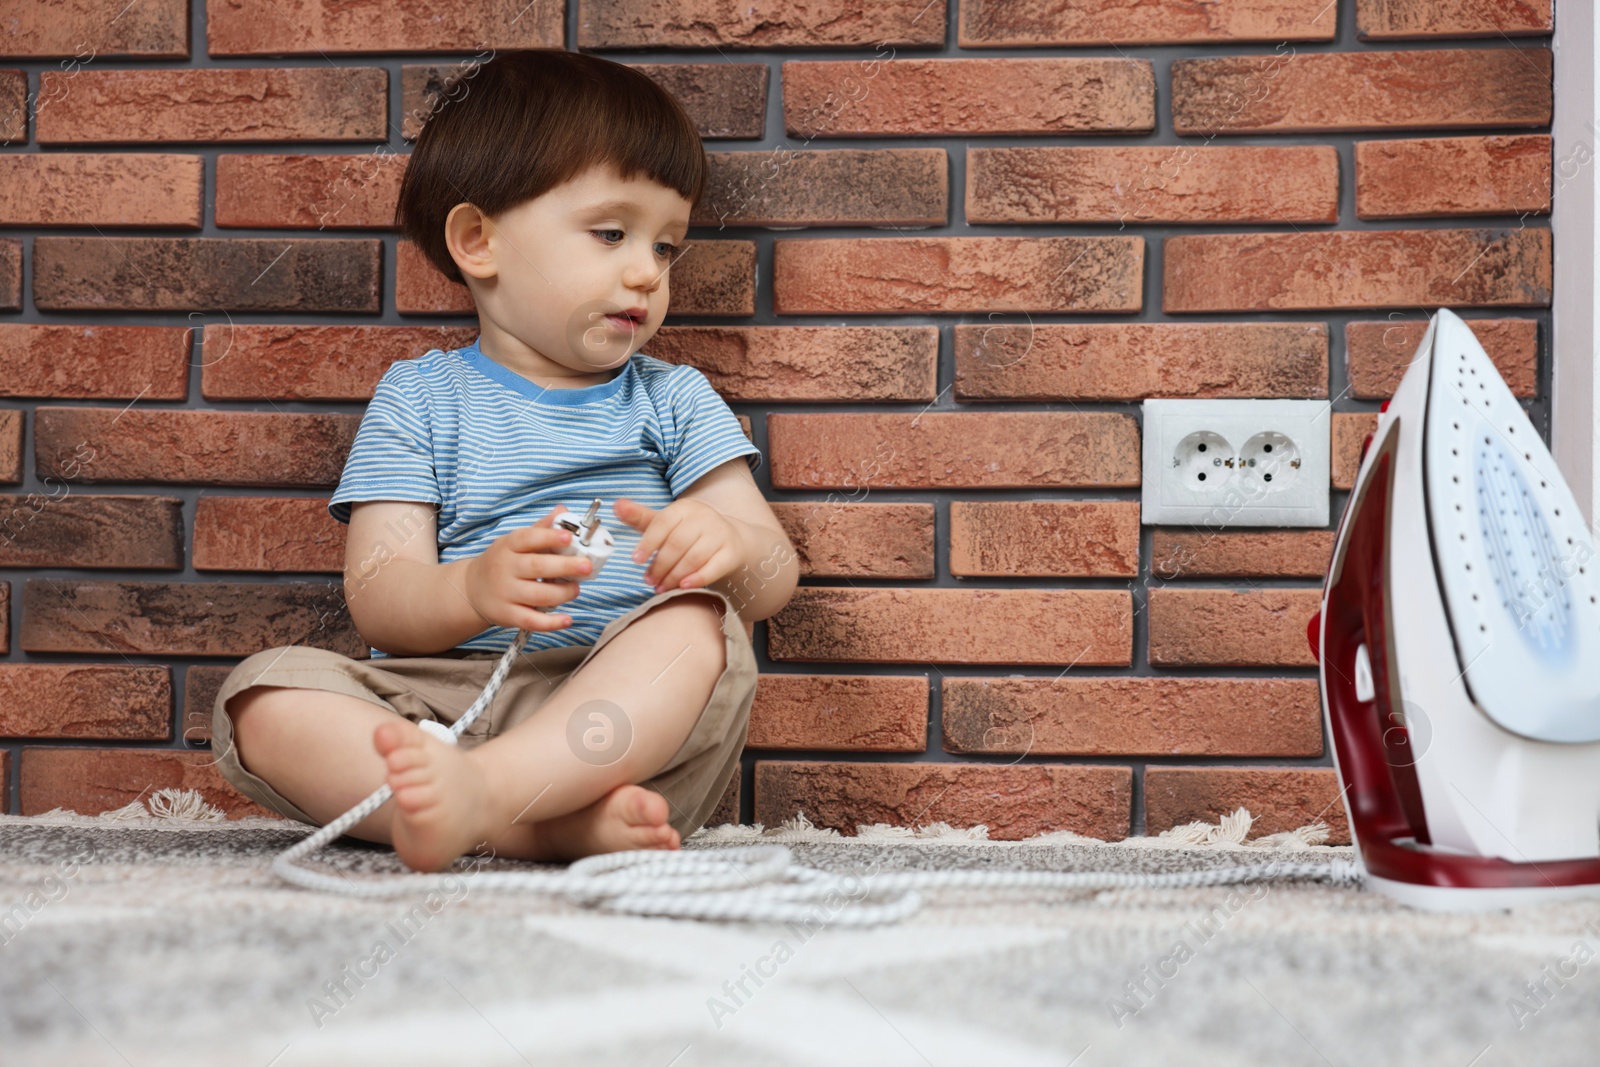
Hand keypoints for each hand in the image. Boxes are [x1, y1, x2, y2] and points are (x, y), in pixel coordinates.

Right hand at [462, 506, 593, 631]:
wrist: (472, 589)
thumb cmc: (503, 562)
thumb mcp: (515, 542)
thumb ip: (541, 529)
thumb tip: (564, 510)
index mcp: (508, 546)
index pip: (528, 538)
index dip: (549, 537)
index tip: (569, 537)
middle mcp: (505, 569)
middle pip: (537, 567)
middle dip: (565, 566)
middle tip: (586, 566)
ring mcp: (506, 593)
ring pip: (538, 594)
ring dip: (563, 593)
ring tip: (576, 589)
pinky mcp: (508, 615)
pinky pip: (532, 621)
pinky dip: (551, 623)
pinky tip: (567, 619)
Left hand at [615, 497, 742, 592]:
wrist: (731, 538)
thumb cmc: (690, 531)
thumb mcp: (666, 522)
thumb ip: (641, 517)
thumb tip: (616, 505)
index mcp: (684, 508)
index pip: (663, 523)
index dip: (648, 542)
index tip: (636, 560)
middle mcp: (704, 518)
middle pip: (677, 544)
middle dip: (660, 566)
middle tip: (649, 581)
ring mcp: (720, 535)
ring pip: (693, 558)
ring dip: (674, 576)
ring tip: (661, 587)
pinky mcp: (731, 552)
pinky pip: (714, 567)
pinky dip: (697, 579)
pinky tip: (683, 587)